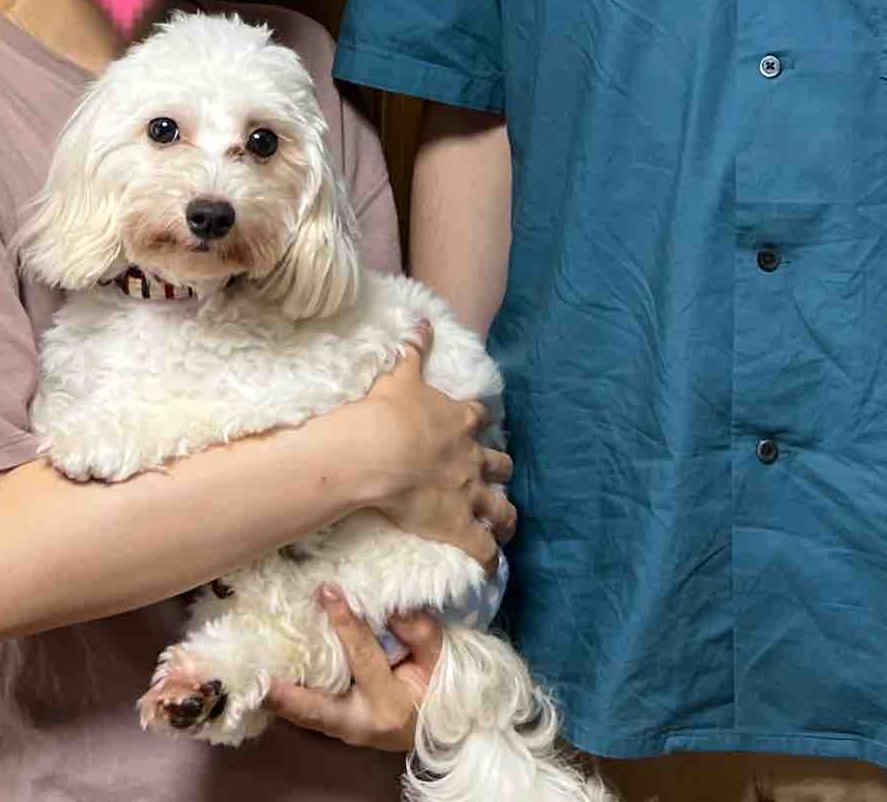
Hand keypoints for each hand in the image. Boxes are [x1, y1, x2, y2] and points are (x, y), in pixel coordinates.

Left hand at [265, 584, 439, 752]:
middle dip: (286, 695)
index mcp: (390, 704)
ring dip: (278, 697)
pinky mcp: (334, 729)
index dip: (346, 624)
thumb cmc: (440, 691)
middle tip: (258, 674)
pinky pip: (307, 714)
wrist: (439, 731)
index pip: (363, 658)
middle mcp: (360, 724)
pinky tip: (268, 676)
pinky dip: (287, 698)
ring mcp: (344, 731)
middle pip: (316, 710)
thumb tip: (391, 607)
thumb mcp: (441, 660)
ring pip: (305, 717)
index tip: (327, 591)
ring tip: (251, 671)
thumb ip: (421, 633)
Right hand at [352, 318, 515, 568]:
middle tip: (494, 478)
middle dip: (499, 471)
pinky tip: (490, 567)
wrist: (380, 451)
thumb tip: (423, 319)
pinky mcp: (460, 526)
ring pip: (502, 509)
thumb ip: (415, 348)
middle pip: (500, 465)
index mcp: (460, 423)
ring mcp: (470, 494)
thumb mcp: (402, 374)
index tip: (474, 426)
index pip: (478, 419)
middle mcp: (473, 459)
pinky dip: (488, 558)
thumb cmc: (389, 412)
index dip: (477, 423)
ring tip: (506, 527)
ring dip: (505, 518)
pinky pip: (483, 548)